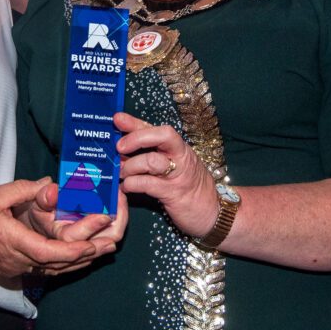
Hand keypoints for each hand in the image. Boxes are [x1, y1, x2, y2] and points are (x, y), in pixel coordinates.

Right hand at [20, 179, 127, 269]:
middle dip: (85, 255)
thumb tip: (50, 185)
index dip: (71, 250)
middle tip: (110, 245)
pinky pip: (46, 271)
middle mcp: (17, 259)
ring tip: (102, 251)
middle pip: (57, 264)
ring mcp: (16, 268)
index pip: (47, 252)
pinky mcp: (15, 271)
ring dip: (79, 261)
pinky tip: (79, 258)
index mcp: (12, 240)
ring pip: (53, 270)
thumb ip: (24, 189)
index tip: (92, 245)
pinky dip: (65, 265)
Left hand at [115, 111, 217, 237]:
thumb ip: (152, 154)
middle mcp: (180, 157)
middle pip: (161, 136)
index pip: (157, 129)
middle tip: (119, 147)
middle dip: (136, 138)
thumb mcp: (174, 165)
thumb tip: (122, 148)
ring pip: (152, 160)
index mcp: (178, 148)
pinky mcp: (173, 193)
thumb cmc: (189, 186)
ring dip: (130, 165)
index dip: (136, 122)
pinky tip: (126, 187)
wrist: (213, 212)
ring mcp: (178, 175)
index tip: (118, 118)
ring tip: (121, 172)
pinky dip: (132, 184)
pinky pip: (148, 184)